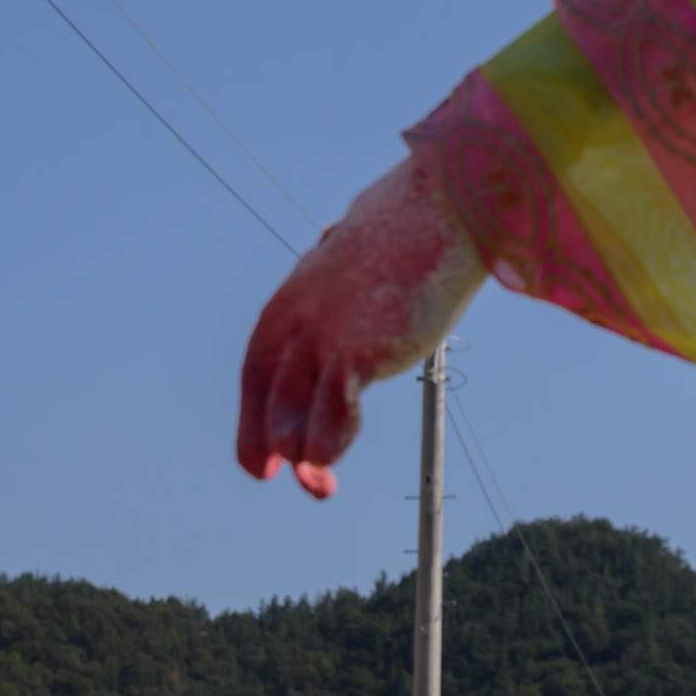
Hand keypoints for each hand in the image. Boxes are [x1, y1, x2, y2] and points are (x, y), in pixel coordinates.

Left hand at [235, 152, 483, 494]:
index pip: (256, 374)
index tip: (264, 460)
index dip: (255, 422)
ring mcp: (322, 339)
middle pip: (265, 404)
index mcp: (290, 305)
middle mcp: (294, 324)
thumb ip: (341, 276)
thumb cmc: (408, 229)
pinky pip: (330, 418)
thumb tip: (336, 247)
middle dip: (271, 449)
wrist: (441, 209)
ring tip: (319, 486)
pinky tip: (334, 458)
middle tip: (291, 480)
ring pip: (290, 422)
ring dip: (305, 461)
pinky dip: (328, 446)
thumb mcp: (356, 260)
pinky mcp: (357, 353)